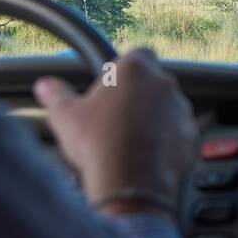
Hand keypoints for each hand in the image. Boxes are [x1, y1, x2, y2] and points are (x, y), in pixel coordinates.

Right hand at [33, 49, 196, 220]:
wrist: (131, 183)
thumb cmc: (99, 145)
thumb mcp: (65, 116)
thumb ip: (56, 95)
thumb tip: (46, 86)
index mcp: (135, 69)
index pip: (137, 53)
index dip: (124, 69)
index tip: (113, 84)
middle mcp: (163, 84)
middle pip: (152, 82)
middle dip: (138, 95)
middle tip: (116, 115)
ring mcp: (181, 110)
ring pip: (167, 107)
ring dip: (154, 117)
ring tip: (130, 139)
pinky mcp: (191, 135)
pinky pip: (179, 132)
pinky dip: (167, 139)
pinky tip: (147, 154)